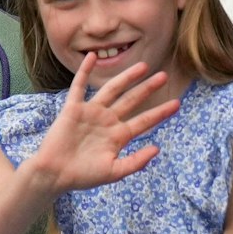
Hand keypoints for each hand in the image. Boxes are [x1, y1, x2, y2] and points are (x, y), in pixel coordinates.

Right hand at [21, 59, 179, 194]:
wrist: (55, 174)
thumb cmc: (83, 176)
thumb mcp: (114, 172)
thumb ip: (135, 162)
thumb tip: (157, 148)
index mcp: (118, 136)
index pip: (144, 121)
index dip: (160, 113)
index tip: (177, 104)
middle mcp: (107, 121)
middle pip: (131, 100)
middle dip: (147, 88)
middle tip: (164, 76)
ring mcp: (91, 113)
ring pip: (111, 90)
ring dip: (126, 77)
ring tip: (142, 66)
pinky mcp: (73, 109)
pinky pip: (79, 86)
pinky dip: (84, 71)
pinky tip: (92, 57)